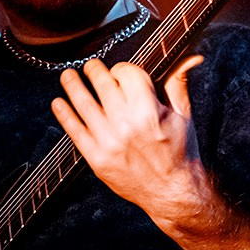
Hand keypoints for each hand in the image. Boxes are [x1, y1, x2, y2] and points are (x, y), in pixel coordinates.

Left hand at [51, 55, 209, 225]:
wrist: (172, 192)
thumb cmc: (180, 151)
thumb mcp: (183, 116)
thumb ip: (177, 84)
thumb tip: (191, 58)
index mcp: (149, 111)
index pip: (127, 74)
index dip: (122, 69)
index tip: (120, 72)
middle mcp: (126, 124)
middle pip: (102, 84)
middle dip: (95, 70)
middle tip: (90, 66)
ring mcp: (109, 142)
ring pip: (84, 103)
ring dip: (73, 85)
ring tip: (68, 76)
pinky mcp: (97, 158)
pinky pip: (75, 131)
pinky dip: (64, 114)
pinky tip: (58, 102)